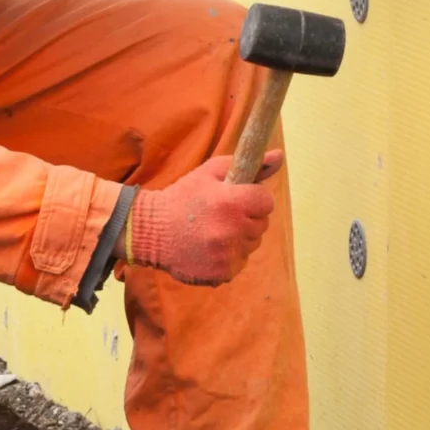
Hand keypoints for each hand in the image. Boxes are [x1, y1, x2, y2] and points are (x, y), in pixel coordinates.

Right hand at [125, 150, 281, 284]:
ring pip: (252, 244)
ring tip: (214, 230)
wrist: (151, 232)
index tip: (239, 198)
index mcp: (232, 202)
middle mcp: (232, 230)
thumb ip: (248, 164)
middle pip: (262, 224)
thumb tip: (279, 156)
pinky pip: (240, 261)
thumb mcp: (211, 172)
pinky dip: (230, 255)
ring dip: (240, 237)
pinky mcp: (222, 273)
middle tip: (222, 214)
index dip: (254, 198)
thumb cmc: (183, 197)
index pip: (266, 202)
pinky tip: (210, 246)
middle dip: (247, 218)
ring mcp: (227, 254)